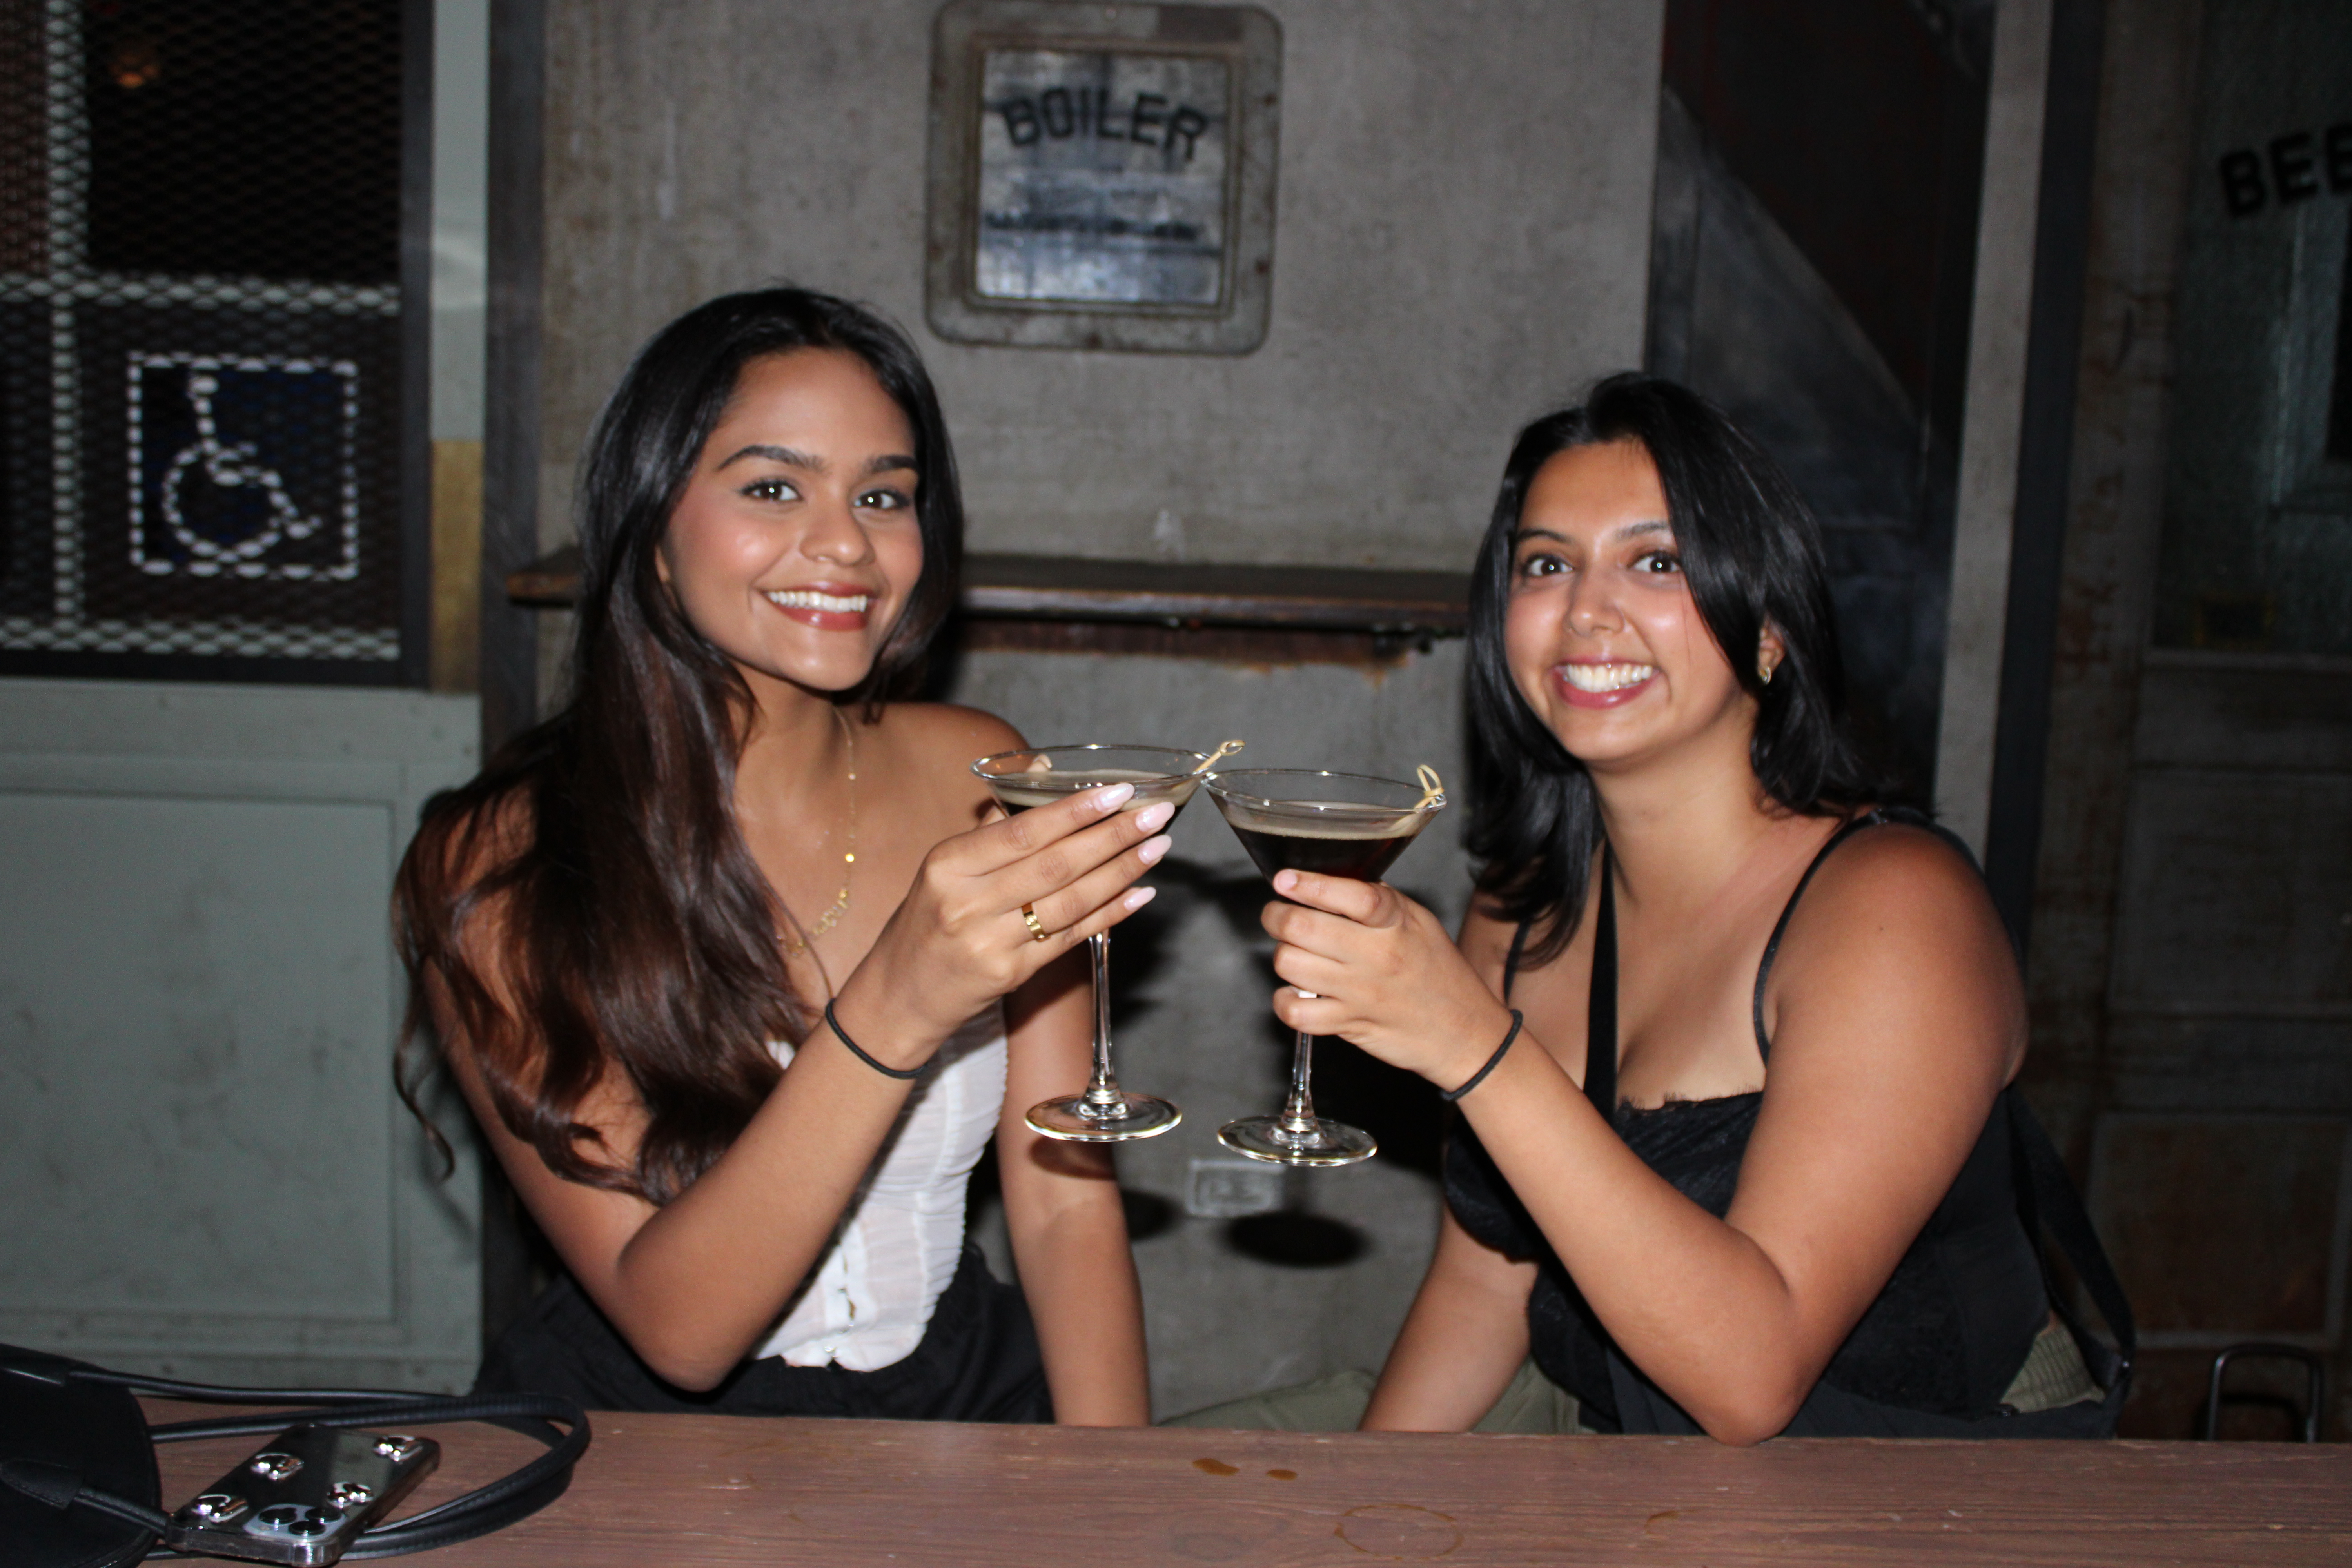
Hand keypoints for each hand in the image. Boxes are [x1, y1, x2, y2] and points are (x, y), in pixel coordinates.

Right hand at [844, 783, 1172, 1053]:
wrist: (899, 994)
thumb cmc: (929, 919)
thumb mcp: (946, 867)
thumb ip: (996, 825)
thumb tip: (1040, 771)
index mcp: (949, 865)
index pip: (1022, 833)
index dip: (1075, 811)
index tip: (1119, 792)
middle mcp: (968, 904)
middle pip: (1055, 865)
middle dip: (1113, 837)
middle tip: (1156, 814)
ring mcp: (990, 943)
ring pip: (1070, 901)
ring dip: (1122, 872)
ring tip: (1157, 848)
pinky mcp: (1011, 975)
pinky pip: (1072, 938)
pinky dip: (1110, 913)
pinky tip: (1141, 893)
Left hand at [1260, 871, 1512, 1086]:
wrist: (1463, 1031)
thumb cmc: (1438, 971)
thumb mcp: (1419, 922)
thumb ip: (1379, 900)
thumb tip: (1332, 882)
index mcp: (1394, 923)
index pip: (1350, 895)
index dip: (1310, 884)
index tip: (1285, 879)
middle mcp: (1375, 955)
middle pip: (1301, 927)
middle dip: (1276, 915)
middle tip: (1278, 914)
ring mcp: (1359, 992)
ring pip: (1290, 964)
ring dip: (1282, 955)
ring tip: (1295, 953)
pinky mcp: (1348, 1024)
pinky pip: (1295, 1012)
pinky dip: (1284, 1001)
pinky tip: (1295, 992)